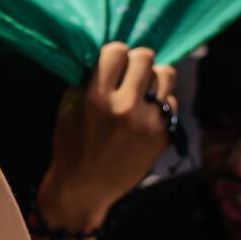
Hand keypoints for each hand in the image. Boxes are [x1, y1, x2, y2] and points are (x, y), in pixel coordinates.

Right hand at [35, 43, 176, 229]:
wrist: (85, 188)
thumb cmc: (72, 146)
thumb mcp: (69, 108)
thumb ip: (88, 80)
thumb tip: (109, 56)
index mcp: (97, 99)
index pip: (117, 51)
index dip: (113, 54)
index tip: (111, 63)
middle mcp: (126, 108)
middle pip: (145, 57)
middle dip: (135, 62)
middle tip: (127, 75)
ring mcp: (150, 122)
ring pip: (166, 74)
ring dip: (152, 78)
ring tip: (141, 91)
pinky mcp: (165, 134)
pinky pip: (171, 100)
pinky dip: (159, 103)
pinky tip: (145, 114)